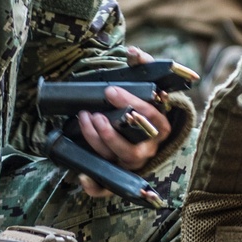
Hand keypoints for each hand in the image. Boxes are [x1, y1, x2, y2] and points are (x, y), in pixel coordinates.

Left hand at [77, 46, 170, 197]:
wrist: (144, 130)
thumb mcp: (147, 86)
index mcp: (160, 129)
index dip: (131, 105)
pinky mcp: (118, 177)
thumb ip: (143, 66)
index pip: (151, 118)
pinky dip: (94, 185)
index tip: (110, 91)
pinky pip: (107, 188)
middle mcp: (148, 150)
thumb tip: (132, 52)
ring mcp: (132, 165)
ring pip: (115, 159)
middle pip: (130, 148)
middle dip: (110, 132)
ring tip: (83, 119)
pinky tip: (81, 174)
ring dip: (96, 142)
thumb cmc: (143, 107)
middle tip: (93, 113)